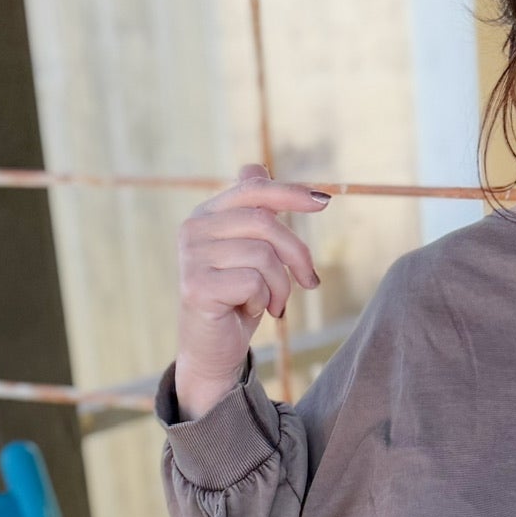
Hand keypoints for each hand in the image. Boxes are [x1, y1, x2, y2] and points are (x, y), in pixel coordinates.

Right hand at [175, 163, 329, 418]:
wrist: (213, 350)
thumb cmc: (237, 299)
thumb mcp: (250, 252)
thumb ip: (252, 212)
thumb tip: (256, 167)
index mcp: (206, 215)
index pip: (253, 191)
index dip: (290, 193)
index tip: (324, 203)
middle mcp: (193, 230)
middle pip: (264, 223)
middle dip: (297, 254)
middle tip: (310, 281)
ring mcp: (191, 258)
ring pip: (263, 255)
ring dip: (281, 285)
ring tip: (274, 303)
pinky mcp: (197, 286)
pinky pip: (253, 281)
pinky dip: (264, 299)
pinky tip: (253, 310)